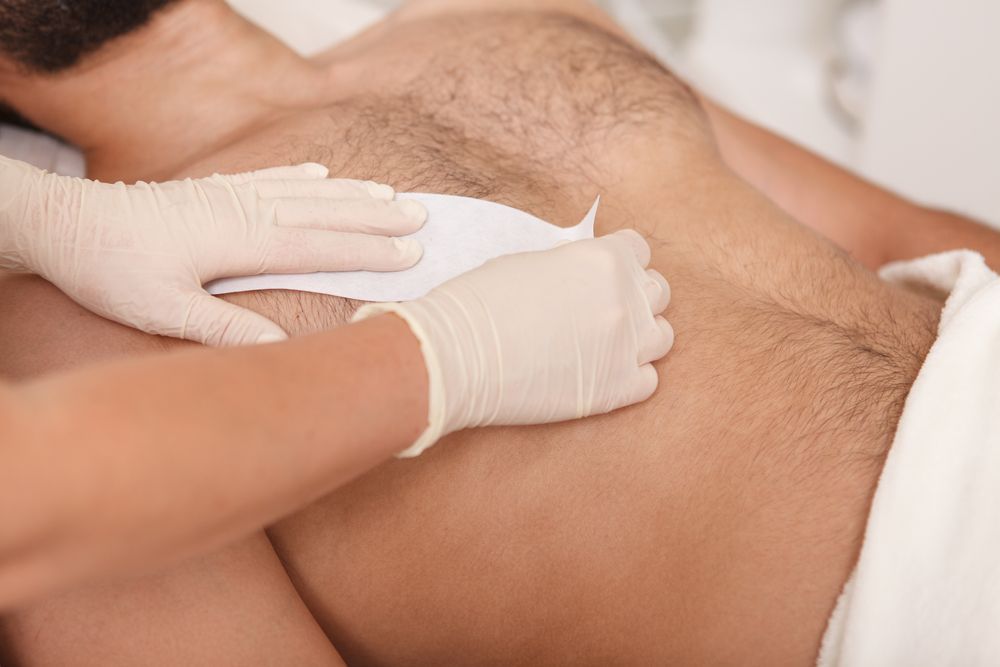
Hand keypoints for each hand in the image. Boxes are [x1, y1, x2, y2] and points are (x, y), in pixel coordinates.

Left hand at [0, 157, 426, 345]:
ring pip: (304, 191)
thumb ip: (225, 330)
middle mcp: (244, 211)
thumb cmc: (113, 271)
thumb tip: (282, 351)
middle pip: (323, 211)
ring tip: (389, 193)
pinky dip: (301, 176)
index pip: (318, 247)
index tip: (410, 254)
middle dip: (374, 215)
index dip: (367, 251)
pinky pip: (269, 178)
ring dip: (349, 193)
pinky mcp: (213, 190)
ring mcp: (230, 195)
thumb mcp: (164, 311)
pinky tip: (322, 173)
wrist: (67, 224)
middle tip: (421, 217)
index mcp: (240, 241)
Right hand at [355, 230, 673, 456]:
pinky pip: (648, 380)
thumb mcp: (531, 263)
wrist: (456, 355)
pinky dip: (631, 377)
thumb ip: (572, 266)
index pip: (639, 250)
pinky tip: (600, 374)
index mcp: (603, 259)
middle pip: (657, 291)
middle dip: (635, 297)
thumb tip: (584, 275)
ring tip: (607, 344)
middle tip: (604, 310)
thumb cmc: (478, 302)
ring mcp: (625, 346)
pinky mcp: (616, 390)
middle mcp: (624, 299)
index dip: (621, 261)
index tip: (605, 275)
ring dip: (640, 337)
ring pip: (662, 336)